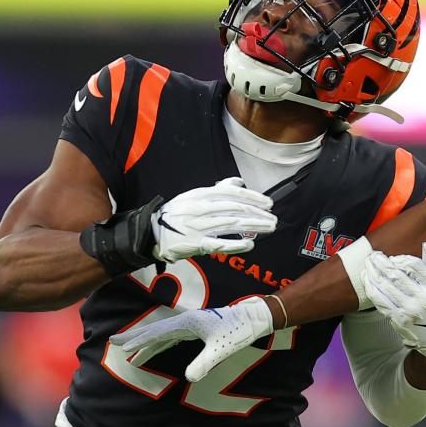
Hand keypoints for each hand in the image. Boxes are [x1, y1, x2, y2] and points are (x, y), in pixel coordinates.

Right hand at [110, 298, 273, 381]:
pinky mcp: (196, 329)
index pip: (157, 333)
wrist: (253, 319)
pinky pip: (171, 337)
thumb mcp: (221, 349)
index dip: (138, 341)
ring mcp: (190, 324)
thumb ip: (204, 362)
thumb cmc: (238, 331)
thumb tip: (188, 378)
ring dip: (145, 342)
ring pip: (162, 334)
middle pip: (154, 330)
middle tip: (113, 341)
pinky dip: (159, 343)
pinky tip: (154, 350)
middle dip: (134, 338)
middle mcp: (185, 321)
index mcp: (188, 323)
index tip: (120, 346)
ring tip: (130, 353)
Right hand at [153, 176, 276, 262]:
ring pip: (231, 224)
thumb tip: (239, 182)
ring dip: (253, 226)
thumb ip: (217, 189)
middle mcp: (200, 209)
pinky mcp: (195, 244)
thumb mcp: (193, 196)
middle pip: (235, 209)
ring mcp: (197, 227)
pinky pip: (219, 244)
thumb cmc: (176, 214)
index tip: (268, 203)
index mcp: (200, 195)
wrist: (151, 232)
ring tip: (269, 228)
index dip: (253, 198)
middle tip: (273, 218)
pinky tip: (250, 244)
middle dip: (258, 213)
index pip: (232, 193)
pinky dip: (236, 244)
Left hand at [363, 243, 425, 362]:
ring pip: (386, 286)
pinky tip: (367, 280)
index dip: (401, 258)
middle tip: (374, 255)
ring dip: (373, 273)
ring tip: (368, 264)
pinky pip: (380, 300)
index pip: (415, 266)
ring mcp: (409, 310)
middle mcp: (422, 298)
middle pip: (397, 275)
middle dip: (382, 262)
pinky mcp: (398, 319)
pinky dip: (371, 288)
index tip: (394, 256)